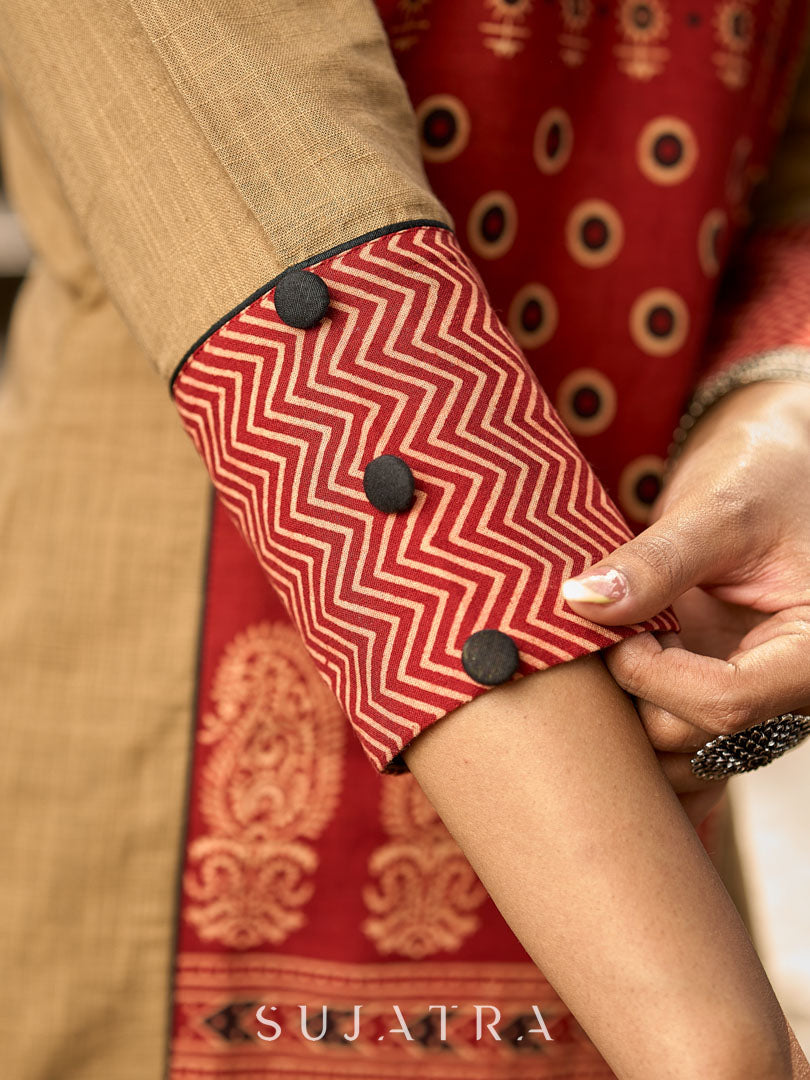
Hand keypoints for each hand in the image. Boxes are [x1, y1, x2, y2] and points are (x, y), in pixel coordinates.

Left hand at [559, 379, 809, 825]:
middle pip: (690, 739)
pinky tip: (615, 670)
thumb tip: (580, 603)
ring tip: (608, 645)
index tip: (614, 626)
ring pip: (673, 754)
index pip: (725, 704)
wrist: (776, 472)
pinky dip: (633, 722)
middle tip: (598, 631)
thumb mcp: (719, 510)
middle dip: (630, 692)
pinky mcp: (718, 698)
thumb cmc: (768, 477)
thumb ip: (656, 561)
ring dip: (624, 713)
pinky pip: (674, 747)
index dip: (650, 672)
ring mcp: (753, 704)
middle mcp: (790, 694)